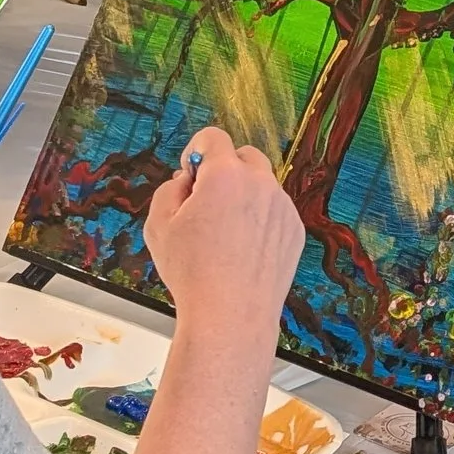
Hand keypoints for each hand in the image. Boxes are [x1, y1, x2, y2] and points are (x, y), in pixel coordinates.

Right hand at [141, 129, 302, 352]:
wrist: (230, 315)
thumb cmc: (193, 273)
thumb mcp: (159, 225)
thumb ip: (169, 189)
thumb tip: (185, 180)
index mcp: (225, 175)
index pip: (213, 137)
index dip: (196, 151)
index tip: (192, 172)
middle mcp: (260, 184)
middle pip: (244, 156)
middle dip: (224, 170)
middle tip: (207, 202)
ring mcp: (282, 207)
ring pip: (262, 186)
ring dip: (244, 196)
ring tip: (225, 234)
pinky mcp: (295, 230)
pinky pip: (276, 211)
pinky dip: (261, 220)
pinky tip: (244, 249)